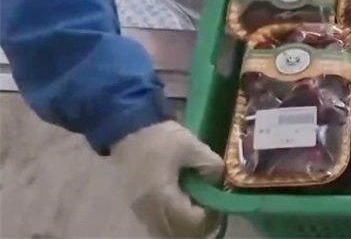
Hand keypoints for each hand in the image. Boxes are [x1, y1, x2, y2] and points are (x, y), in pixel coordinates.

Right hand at [111, 121, 223, 237]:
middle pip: (178, 232)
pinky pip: (156, 224)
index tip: (218, 203)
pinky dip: (171, 221)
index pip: (192, 221)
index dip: (210, 216)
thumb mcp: (192, 145)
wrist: (127, 128)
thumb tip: (218, 181)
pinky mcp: (135, 205)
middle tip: (210, 208)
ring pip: (165, 230)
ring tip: (196, 207)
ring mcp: (140, 210)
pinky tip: (180, 205)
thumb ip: (210, 165)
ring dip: (183, 225)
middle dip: (198, 224)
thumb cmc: (159, 137)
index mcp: (163, 197)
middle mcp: (150, 210)